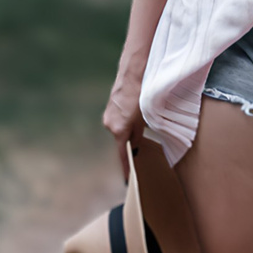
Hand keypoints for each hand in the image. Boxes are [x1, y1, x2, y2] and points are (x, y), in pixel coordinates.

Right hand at [102, 65, 144, 179]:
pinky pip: (119, 121)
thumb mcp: (145, 119)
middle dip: (130, 144)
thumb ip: (138, 134)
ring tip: (142, 126)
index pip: (122, 154)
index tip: (126, 178)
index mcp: (119, 130)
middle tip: (142, 147)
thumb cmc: (142, 96)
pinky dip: (127, 123)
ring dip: (130, 131)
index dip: (125, 166)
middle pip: (121, 141)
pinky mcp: (110, 108)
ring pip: (121, 130)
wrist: (133, 74)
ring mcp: (108, 116)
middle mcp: (110, 124)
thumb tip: (134, 144)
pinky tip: (136, 115)